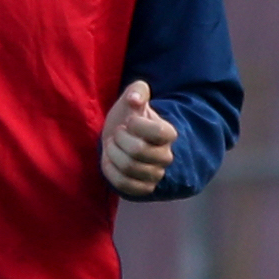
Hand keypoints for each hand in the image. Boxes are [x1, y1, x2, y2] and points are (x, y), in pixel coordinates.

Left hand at [100, 80, 177, 196]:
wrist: (123, 141)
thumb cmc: (128, 119)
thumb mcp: (132, 99)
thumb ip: (137, 90)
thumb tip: (135, 100)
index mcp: (168, 133)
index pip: (159, 132)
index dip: (137, 125)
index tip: (129, 122)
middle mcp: (166, 156)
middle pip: (138, 151)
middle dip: (119, 139)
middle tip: (116, 134)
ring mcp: (156, 174)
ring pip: (129, 168)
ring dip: (113, 154)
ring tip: (112, 146)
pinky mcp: (143, 188)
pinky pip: (124, 184)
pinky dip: (111, 172)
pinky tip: (109, 161)